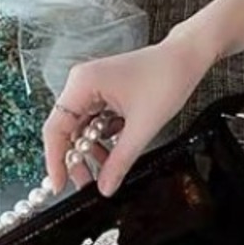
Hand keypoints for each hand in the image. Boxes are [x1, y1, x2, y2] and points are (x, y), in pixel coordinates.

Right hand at [41, 36, 210, 197]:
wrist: (188, 57)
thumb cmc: (168, 79)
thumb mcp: (143, 127)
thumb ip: (121, 160)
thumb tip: (105, 187)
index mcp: (82, 84)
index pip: (55, 129)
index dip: (55, 160)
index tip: (59, 185)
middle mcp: (82, 83)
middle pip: (67, 129)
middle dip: (77, 157)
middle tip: (88, 182)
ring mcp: (94, 86)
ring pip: (84, 126)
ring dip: (93, 148)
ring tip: (106, 170)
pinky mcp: (107, 91)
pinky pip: (97, 119)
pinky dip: (104, 137)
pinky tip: (115, 151)